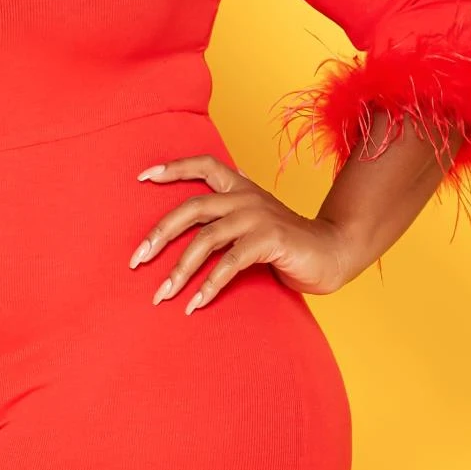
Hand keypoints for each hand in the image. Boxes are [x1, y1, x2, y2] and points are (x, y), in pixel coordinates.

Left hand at [129, 154, 354, 303]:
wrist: (334, 252)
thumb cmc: (288, 243)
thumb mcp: (256, 221)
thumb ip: (231, 212)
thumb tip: (205, 205)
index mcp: (241, 189)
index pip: (204, 165)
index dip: (173, 168)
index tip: (142, 177)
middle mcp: (246, 198)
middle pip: (192, 208)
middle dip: (159, 233)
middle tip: (136, 259)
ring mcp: (258, 217)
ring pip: (206, 240)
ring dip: (180, 270)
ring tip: (162, 295)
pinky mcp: (270, 240)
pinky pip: (230, 264)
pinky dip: (209, 285)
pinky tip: (195, 304)